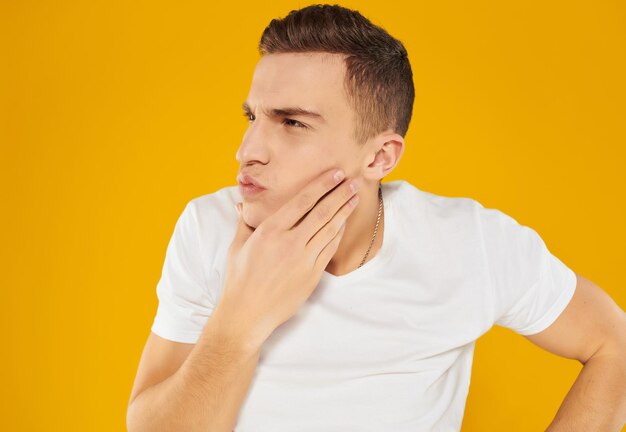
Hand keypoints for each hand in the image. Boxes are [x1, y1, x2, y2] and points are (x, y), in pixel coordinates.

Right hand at [216, 168, 359, 347]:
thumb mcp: (237, 246)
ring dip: (345, 211)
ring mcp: (303, 260)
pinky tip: (344, 223)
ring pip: (330, 230)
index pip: (302, 201)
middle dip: (340, 194)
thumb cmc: (239, 280)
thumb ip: (245, 222)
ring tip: (355, 197)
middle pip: (322, 212)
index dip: (321, 185)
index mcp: (270, 231)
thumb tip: (242, 203)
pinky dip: (339, 234)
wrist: (247, 315)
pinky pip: (330, 249)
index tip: (335, 174)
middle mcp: (289, 243)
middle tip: (354, 181)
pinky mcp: (312, 275)